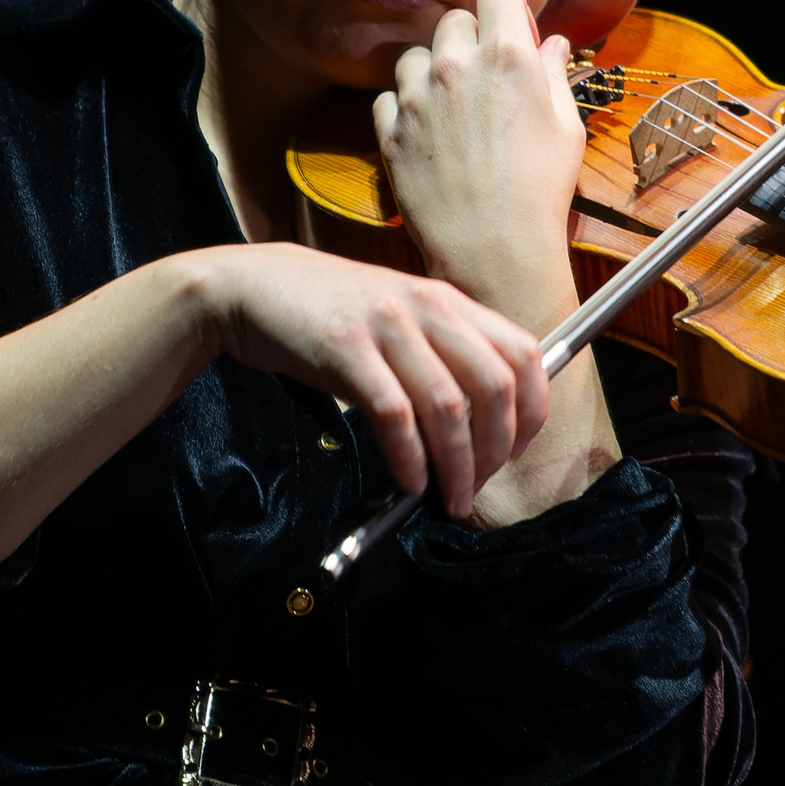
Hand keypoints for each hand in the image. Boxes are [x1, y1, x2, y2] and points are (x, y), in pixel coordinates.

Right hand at [190, 243, 548, 517]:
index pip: (524, 354)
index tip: (515, 451)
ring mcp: (386, 324)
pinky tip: (410, 481)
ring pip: (448, 406)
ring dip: (457, 465)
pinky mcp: (345, 347)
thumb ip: (441, 355)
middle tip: (479, 486)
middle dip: (497, 449)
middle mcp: (426, 306)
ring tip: (450, 498)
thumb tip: (483, 426)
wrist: (253, 287)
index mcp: (447, 301)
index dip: (531, 411)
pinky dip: (409, 458)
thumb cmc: (327, 314)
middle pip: (495, 385)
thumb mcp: (397, 320)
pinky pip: (394, 415)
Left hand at [372, 0, 583, 330]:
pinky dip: (405, 107)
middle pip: (453, 21)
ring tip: (452, 108)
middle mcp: (456, 66)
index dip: (506, 11)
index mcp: (506, 55)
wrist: (494, 250)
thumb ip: (554, 75)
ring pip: (414, 57)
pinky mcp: (390, 131)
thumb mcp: (567, 128)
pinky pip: (388, 98)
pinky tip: (428, 133)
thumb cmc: (541, 191)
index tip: (512, 37)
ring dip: (432, 72)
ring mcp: (417, 98)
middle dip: (470, 40)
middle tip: (485, 79)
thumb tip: (550, 44)